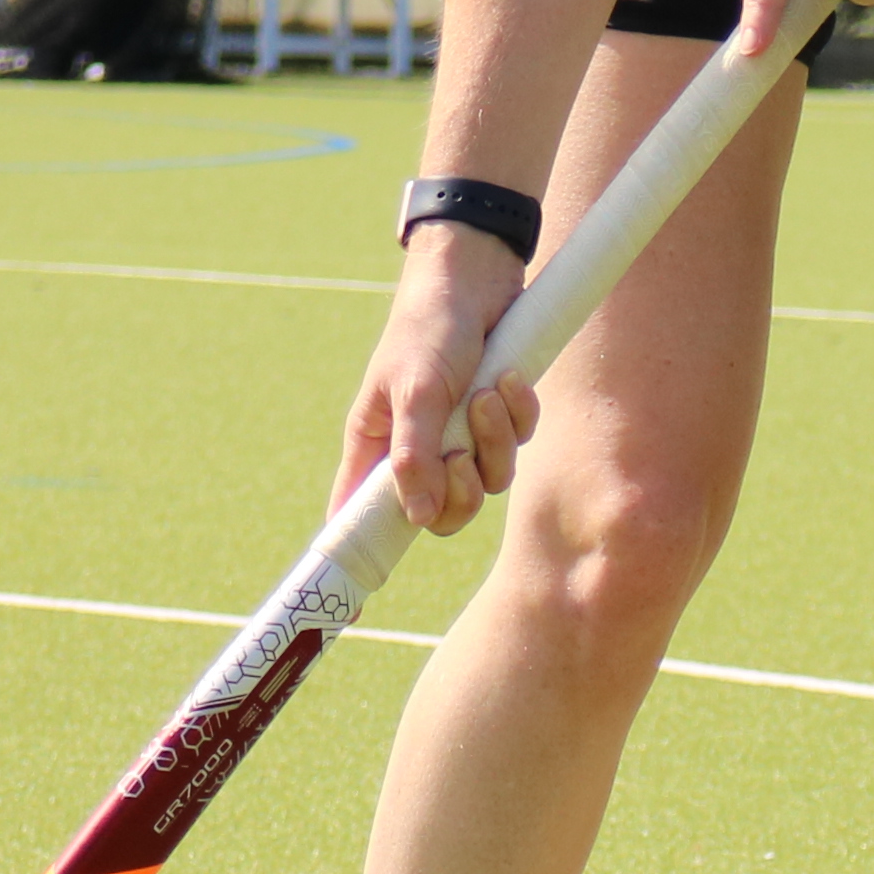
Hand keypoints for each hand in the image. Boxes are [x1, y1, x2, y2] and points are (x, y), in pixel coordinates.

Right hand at [333, 229, 534, 532]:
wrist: (477, 273)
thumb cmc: (429, 325)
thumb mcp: (416, 388)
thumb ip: (414, 454)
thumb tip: (418, 517)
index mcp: (375, 445)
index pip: (357, 517)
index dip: (358, 556)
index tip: (361, 599)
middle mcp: (415, 448)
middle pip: (441, 513)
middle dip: (460, 490)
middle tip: (460, 456)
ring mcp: (458, 434)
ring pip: (487, 480)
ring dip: (495, 440)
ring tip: (486, 392)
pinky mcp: (495, 416)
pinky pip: (516, 443)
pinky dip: (517, 415)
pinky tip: (507, 378)